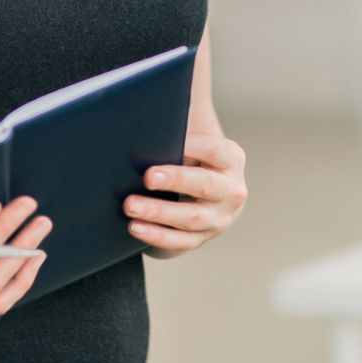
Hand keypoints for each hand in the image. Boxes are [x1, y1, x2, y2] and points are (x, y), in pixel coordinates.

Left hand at [123, 132, 246, 253]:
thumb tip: (141, 121)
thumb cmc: (191, 156)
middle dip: (175, 180)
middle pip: (204, 184)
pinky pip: (180, 241)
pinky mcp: (203, 238)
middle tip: (147, 176)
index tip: (161, 139)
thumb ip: (175, 131)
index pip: (212, 149)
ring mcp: (219, 218)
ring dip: (158, 212)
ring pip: (190, 217)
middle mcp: (231, 190)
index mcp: (230, 158)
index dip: (189, 145)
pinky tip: (134, 227)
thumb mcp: (192, 142)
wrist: (209, 191)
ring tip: (130, 205)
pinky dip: (156, 235)